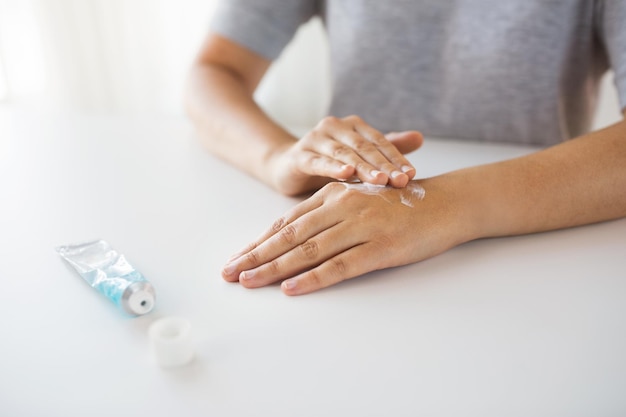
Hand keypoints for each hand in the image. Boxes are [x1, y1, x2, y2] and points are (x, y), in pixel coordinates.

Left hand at [222, 179, 470, 294]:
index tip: (237, 258)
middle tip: (229, 273)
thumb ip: (330, 212)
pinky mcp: (380, 248)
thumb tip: (297, 235)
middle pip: (289, 236)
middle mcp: (342, 207)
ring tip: (249, 282)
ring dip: (274, 268)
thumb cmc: (403, 203)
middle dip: (255, 256)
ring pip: (308, 250)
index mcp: (334, 195)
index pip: (287, 222)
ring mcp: (361, 227)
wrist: (448, 202)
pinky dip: (313, 278)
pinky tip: (292, 288)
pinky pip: (340, 266)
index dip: (259, 241)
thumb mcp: (361, 198)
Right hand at [268, 115, 422, 194]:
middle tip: (401, 181)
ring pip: (343, 154)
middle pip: (363, 147)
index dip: (396, 157)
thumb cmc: (328, 162)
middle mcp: (334, 127)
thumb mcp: (359, 156)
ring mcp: (315, 140)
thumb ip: (387, 147)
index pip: (379, 141)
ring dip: (363, 168)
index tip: (412, 175)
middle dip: (384, 165)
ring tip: (380, 180)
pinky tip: (346, 174)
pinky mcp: (299, 156)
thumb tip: (421, 137)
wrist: (287, 167)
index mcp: (352, 125)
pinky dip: (332, 168)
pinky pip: (318, 162)